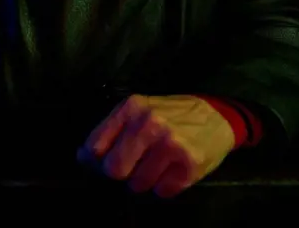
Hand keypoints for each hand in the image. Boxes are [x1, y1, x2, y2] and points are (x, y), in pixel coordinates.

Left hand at [77, 94, 235, 198]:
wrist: (216, 115)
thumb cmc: (171, 114)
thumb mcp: (140, 111)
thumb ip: (111, 131)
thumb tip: (81, 156)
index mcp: (131, 107)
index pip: (95, 147)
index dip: (97, 161)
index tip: (106, 162)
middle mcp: (149, 123)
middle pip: (114, 170)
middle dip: (122, 174)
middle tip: (136, 165)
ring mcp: (170, 144)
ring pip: (138, 185)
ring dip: (146, 180)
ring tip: (160, 163)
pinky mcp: (188, 164)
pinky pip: (162, 192)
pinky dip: (166, 186)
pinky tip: (175, 168)